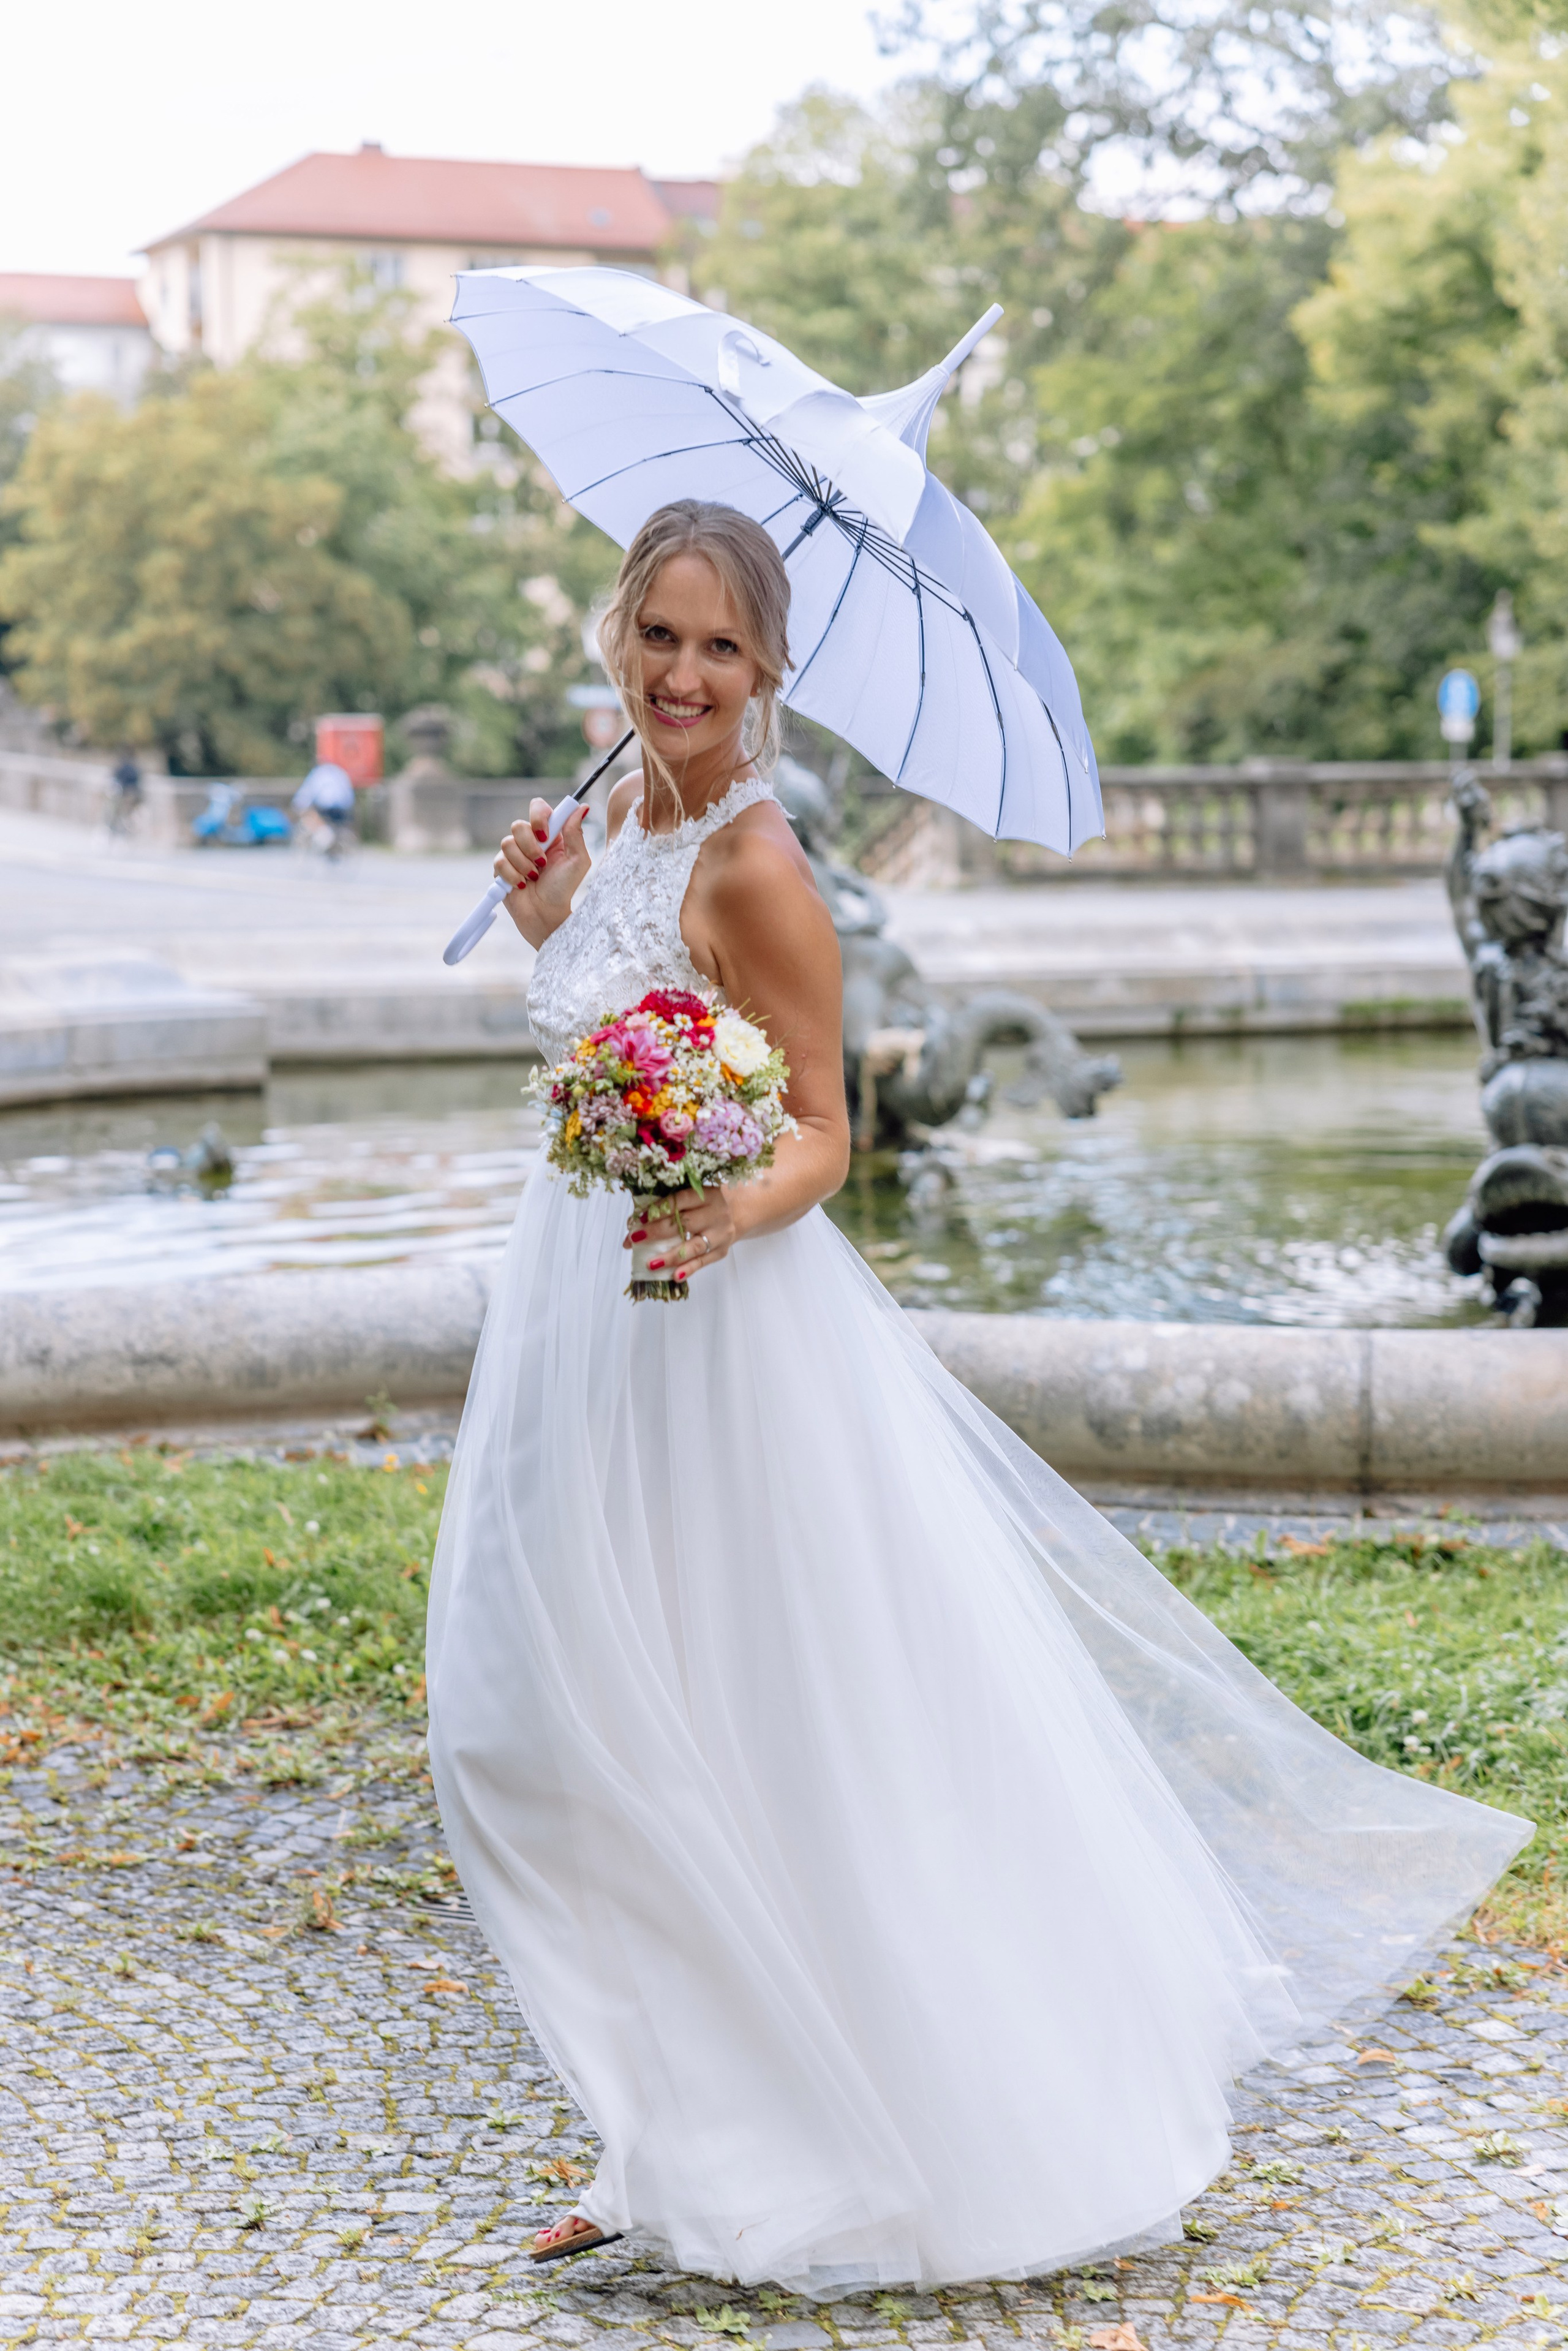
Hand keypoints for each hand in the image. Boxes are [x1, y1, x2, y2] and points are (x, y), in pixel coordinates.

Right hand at [496, 798, 589, 946]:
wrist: (545, 914)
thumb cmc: (564, 888)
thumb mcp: (577, 861)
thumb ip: (576, 833)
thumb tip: (583, 807)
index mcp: (550, 834)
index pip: (538, 808)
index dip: (538, 817)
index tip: (545, 834)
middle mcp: (530, 840)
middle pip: (518, 825)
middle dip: (530, 847)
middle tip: (541, 864)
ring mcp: (514, 853)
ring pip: (507, 843)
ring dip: (523, 864)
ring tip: (534, 877)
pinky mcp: (501, 867)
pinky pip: (499, 861)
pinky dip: (513, 876)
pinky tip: (523, 885)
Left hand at [625, 1184, 736, 1280]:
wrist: (739, 1211)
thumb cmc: (705, 1203)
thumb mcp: (693, 1197)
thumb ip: (668, 1207)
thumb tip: (633, 1224)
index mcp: (707, 1195)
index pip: (680, 1201)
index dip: (660, 1209)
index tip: (640, 1218)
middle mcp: (716, 1214)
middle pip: (684, 1224)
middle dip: (657, 1232)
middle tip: (636, 1238)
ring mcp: (720, 1234)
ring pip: (693, 1247)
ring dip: (670, 1256)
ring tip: (651, 1264)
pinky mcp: (721, 1251)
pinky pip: (702, 1262)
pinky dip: (688, 1269)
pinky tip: (674, 1276)